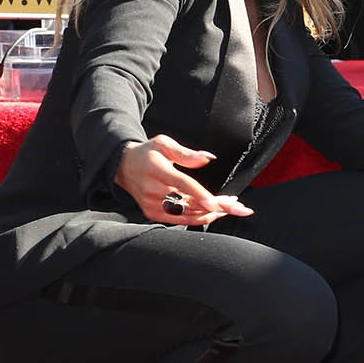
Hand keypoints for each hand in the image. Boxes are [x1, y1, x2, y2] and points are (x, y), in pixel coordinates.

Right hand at [115, 134, 254, 225]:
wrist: (123, 167)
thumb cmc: (147, 153)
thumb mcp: (164, 143)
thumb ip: (186, 153)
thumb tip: (207, 159)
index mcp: (157, 170)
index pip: (182, 184)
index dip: (201, 195)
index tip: (218, 204)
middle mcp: (153, 190)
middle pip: (190, 202)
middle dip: (218, 206)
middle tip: (240, 207)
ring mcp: (152, 205)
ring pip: (188, 213)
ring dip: (212, 212)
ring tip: (232, 206)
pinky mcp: (153, 213)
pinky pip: (180, 219)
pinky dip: (199, 216)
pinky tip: (215, 212)